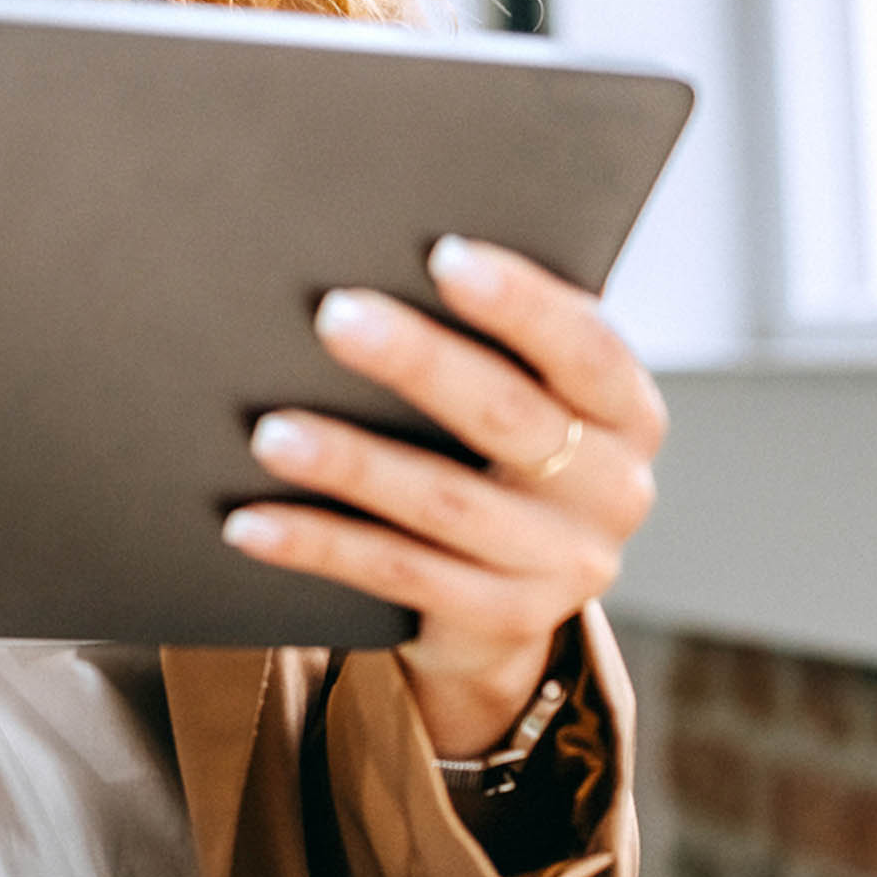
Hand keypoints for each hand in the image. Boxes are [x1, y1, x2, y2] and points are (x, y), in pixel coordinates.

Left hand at [221, 235, 666, 759]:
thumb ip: (489, 341)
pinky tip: (249, 522)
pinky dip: (319, 545)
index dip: (521, 303)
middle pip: (509, 418)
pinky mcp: (505, 621)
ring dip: (352, 464)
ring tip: (270, 431)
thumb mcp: (524, 393)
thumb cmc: (494, 447)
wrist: (509, 591)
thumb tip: (368, 261)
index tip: (443, 255)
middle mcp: (614, 491)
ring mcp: (566, 566)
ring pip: (445, 505)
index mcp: (627, 413)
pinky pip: (398, 577)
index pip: (585, 348)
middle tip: (334, 316)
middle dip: (418, 363)